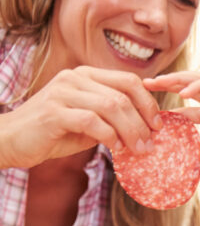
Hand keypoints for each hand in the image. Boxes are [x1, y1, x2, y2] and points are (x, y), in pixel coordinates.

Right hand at [0, 67, 160, 167]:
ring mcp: (63, 92)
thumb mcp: (90, 121)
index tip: (158, 125)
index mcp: (86, 75)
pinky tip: (115, 148)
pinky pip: (92, 121)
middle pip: (123, 95)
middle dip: (142, 122)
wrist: (13, 140)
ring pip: (111, 107)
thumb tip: (148, 128)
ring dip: (131, 131)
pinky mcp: (54, 112)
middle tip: (150, 144)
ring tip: (138, 149)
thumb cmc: (55, 132)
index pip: (129, 81)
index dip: (148, 103)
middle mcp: (75, 78)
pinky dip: (109, 136)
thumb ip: (113, 118)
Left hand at [144, 72, 199, 171]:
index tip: (146, 116)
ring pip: (191, 80)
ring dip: (173, 80)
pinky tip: (183, 92)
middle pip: (182, 88)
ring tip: (156, 82)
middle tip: (141, 86)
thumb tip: (193, 174)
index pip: (183, 110)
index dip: (166, 112)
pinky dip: (195, 86)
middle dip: (162, 86)